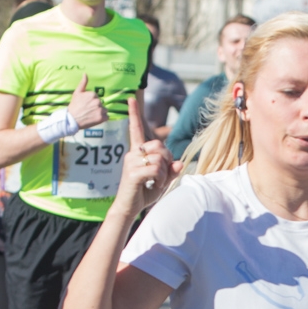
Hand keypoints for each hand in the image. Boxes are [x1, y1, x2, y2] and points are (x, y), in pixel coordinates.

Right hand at [69, 73, 106, 128]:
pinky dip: (102, 119)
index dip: (91, 102)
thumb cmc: (74, 106)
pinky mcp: (102, 118)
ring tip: (91, 115)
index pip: (96, 97)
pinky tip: (95, 119)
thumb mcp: (77, 93)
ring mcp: (100, 110)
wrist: (71, 119)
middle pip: (101, 104)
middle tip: (88, 111)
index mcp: (93, 94)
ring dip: (100, 112)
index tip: (86, 105)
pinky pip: (107, 117)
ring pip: (104, 110)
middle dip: (96, 107)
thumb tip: (85, 73)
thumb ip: (83, 83)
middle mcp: (98, 101)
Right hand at [113, 98, 179, 213]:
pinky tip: (152, 185)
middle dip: (167, 159)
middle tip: (161, 175)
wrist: (128, 209)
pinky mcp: (133, 172)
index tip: (130, 99)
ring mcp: (131, 162)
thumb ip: (170, 171)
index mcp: (137, 152)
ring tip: (155, 182)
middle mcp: (132, 154)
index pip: (135, 129)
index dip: (134, 114)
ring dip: (163, 173)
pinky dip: (160, 179)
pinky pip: (156, 169)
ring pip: (159, 158)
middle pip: (159, 146)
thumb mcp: (161, 181)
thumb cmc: (143, 194)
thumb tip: (179, 163)